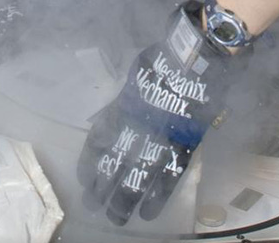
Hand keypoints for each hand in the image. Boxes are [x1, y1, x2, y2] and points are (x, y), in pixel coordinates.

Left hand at [77, 1, 236, 225]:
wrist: (194, 60)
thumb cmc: (162, 62)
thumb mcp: (134, 77)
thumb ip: (123, 101)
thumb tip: (113, 117)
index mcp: (122, 109)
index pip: (99, 142)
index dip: (89, 163)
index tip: (83, 179)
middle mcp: (136, 129)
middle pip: (113, 165)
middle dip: (102, 188)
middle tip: (94, 206)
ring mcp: (159, 141)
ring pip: (137, 178)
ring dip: (124, 200)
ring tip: (115, 217)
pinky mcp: (182, 147)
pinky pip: (167, 178)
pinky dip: (157, 197)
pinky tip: (148, 213)